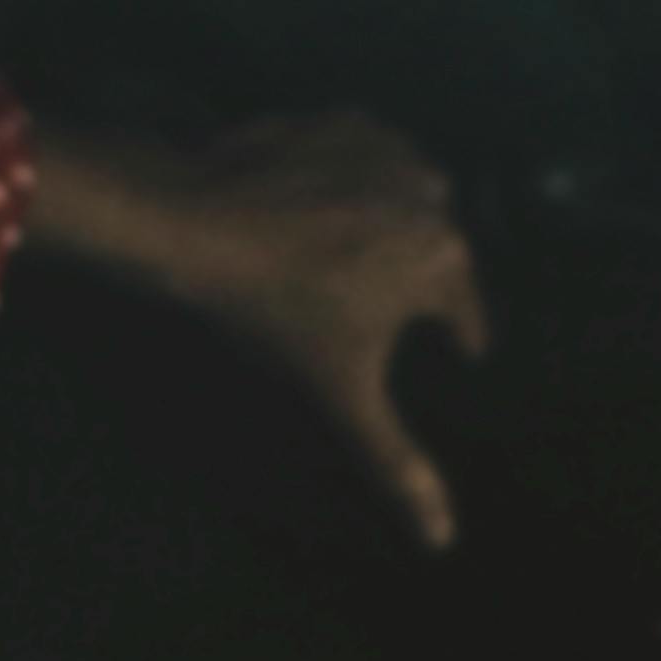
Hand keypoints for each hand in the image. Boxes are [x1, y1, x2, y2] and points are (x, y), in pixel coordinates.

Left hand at [26, 113, 493, 550]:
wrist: (196, 225)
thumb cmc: (276, 315)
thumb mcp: (341, 395)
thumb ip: (397, 464)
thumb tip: (445, 541)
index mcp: (444, 258)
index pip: (464, 314)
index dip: (456, 339)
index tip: (456, 354)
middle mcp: (432, 192)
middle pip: (434, 252)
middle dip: (411, 279)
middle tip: (374, 307)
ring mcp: (386, 147)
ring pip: (403, 199)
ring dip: (386, 224)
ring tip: (345, 256)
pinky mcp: (341, 119)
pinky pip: (363, 158)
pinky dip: (350, 181)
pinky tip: (317, 210)